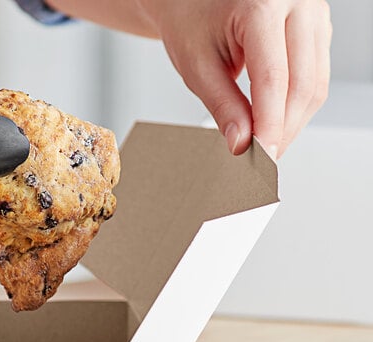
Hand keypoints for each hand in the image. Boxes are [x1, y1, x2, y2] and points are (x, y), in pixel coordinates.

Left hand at [140, 0, 331, 158]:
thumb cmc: (192, 21)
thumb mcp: (198, 67)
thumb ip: (223, 106)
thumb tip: (242, 144)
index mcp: (262, 5)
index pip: (274, 79)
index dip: (269, 125)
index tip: (262, 158)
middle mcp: (297, 2)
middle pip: (303, 84)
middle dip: (283, 130)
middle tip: (262, 159)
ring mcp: (313, 12)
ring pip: (316, 84)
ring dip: (292, 122)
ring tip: (265, 144)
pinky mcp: (316, 26)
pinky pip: (316, 75)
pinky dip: (296, 105)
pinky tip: (275, 121)